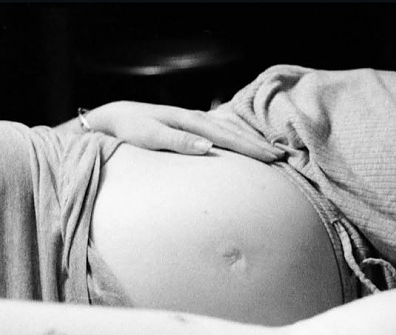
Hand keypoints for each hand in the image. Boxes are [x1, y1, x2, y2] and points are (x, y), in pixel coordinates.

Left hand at [84, 101, 284, 162]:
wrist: (113, 117)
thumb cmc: (129, 129)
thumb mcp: (150, 136)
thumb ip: (178, 141)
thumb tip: (208, 146)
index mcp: (189, 121)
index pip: (227, 136)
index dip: (250, 147)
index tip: (271, 157)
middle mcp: (195, 118)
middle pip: (233, 132)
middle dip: (258, 145)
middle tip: (281, 157)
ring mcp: (193, 121)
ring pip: (229, 130)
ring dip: (250, 140)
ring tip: (270, 151)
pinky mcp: (189, 125)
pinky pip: (219, 131)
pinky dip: (236, 136)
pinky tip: (244, 141)